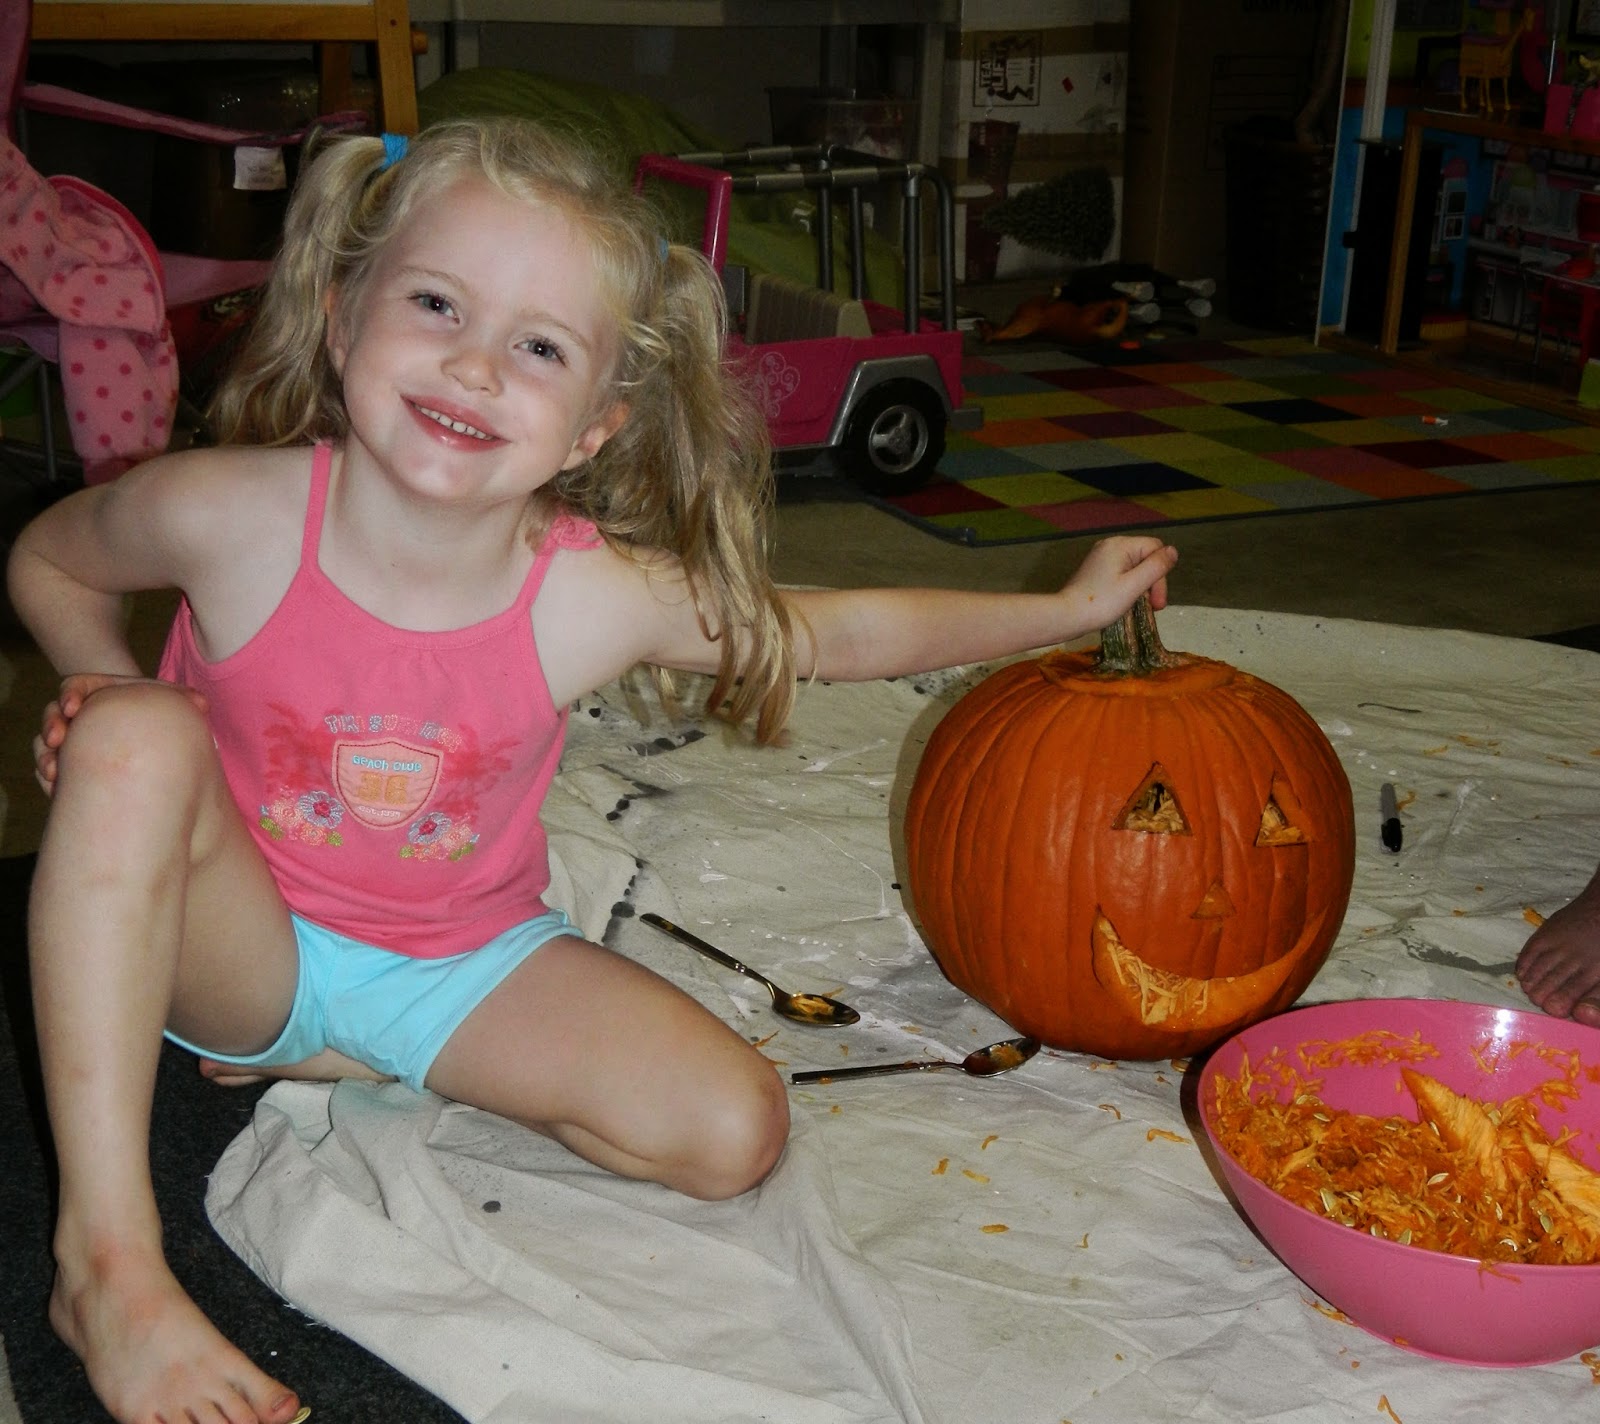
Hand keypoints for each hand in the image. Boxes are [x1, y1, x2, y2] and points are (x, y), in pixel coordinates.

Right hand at [33, 673, 207, 795]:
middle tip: (57, 741)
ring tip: (54, 773)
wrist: (149, 740)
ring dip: (45, 757)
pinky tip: (56, 790)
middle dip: (51, 726)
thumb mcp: (169, 701)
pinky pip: (49, 771)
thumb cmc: (157, 714)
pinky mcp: (69, 767)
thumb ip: (183, 699)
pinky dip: (49, 780)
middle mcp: (78, 716)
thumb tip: (201, 704)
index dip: (70, 695)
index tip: (72, 708)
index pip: (74, 686)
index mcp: (97, 693)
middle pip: (52, 716)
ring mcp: (70, 742)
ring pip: (45, 746)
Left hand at [1064, 534, 1178, 622]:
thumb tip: (1173, 551)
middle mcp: (1110, 545)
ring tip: (1140, 607)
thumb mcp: (1133, 585)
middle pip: (1145, 558)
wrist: (1066, 616)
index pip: (1155, 549)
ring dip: (1142, 587)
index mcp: (1120, 545)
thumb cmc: (1101, 602)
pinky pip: (1122, 573)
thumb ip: (1156, 567)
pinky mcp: (1096, 570)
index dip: (1161, 574)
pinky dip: (1128, 587)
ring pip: (1134, 567)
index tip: (1157, 602)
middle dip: (1152, 583)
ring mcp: (1101, 557)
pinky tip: (1126, 602)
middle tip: (1153, 609)